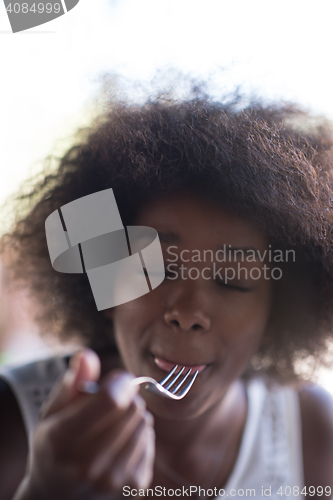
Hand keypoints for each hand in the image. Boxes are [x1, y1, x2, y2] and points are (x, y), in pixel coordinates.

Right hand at [15, 349, 154, 499]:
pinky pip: (149, 439)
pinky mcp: (134, 487)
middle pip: (132, 408)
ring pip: (144, 422)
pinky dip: (140, 433)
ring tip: (114, 422)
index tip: (116, 379)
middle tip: (112, 402)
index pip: (111, 399)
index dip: (120, 381)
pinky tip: (122, 440)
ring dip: (134, 415)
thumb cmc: (54, 448)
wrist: (57, 498)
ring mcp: (114, 480)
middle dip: (126, 397)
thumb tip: (87, 355)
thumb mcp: (51, 414)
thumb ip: (71, 383)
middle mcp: (89, 465)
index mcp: (62, 440)